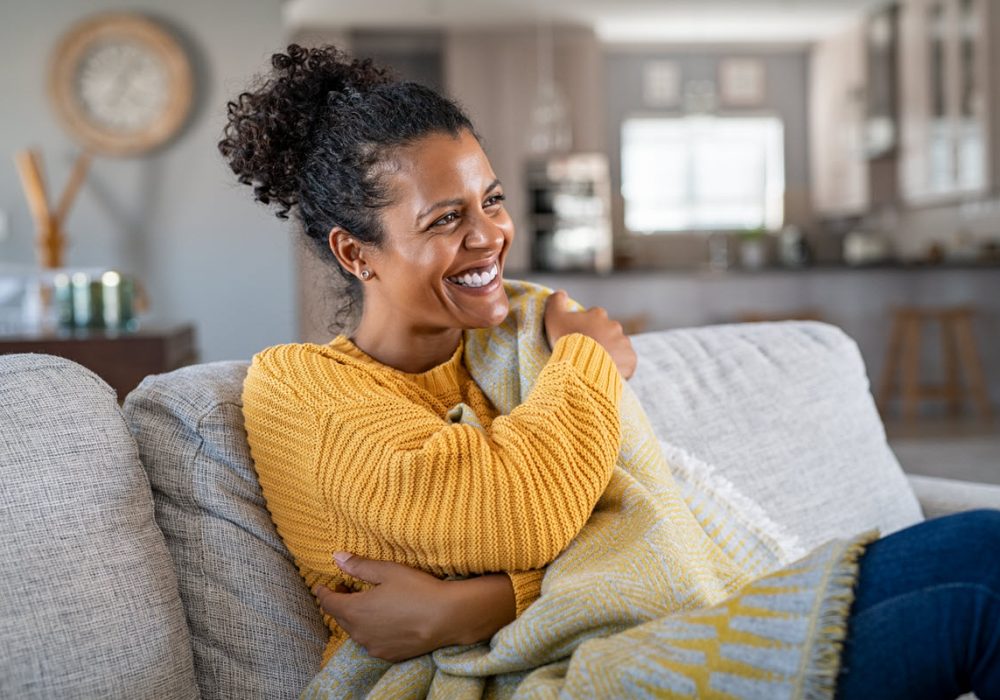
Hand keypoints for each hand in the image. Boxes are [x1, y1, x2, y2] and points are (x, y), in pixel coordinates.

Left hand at [313, 554, 514, 661]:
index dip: (324, 592)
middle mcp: (359, 633)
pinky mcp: (388, 654)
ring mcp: (374, 646)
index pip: (328, 602)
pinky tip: (383, 620)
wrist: (447, 617)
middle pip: (340, 618)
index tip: (324, 585)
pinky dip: (371, 630)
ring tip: (366, 603)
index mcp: (355, 611)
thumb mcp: (387, 571)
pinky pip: (371, 641)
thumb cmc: (417, 590)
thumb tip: (337, 557)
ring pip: (356, 631)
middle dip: (340, 603)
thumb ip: (359, 566)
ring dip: (355, 617)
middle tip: (346, 588)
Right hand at [544, 290, 636, 378]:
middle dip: (600, 340)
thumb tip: (561, 293)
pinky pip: (627, 362)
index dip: (586, 327)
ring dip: (610, 353)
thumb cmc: (567, 341)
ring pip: (618, 347)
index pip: (594, 317)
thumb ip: (556, 302)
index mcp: (598, 315)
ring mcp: (624, 342)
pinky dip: (620, 367)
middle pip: (607, 332)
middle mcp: (614, 326)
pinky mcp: (630, 359)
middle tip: (587, 353)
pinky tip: (609, 372)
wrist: (582, 366)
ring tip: (597, 365)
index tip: (579, 338)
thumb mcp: (554, 319)